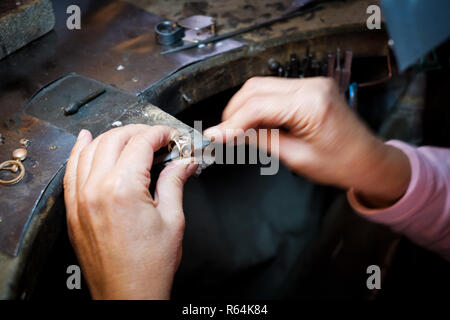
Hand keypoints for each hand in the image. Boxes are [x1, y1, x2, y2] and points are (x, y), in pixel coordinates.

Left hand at [63, 124, 196, 298]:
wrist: (128, 295)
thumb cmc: (149, 266)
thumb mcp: (172, 220)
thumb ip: (175, 182)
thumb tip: (185, 163)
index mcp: (123, 189)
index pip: (140, 143)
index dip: (159, 134)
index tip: (170, 136)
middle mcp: (96, 189)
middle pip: (115, 140)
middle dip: (138, 132)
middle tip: (157, 138)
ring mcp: (80, 199)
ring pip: (90, 149)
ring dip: (112, 137)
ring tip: (130, 137)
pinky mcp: (74, 210)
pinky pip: (71, 170)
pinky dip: (79, 151)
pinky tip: (86, 140)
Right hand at [204, 77, 410, 207]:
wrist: (368, 161)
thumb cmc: (341, 165)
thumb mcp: (295, 157)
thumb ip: (261, 139)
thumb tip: (231, 134)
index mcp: (311, 104)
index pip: (258, 106)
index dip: (231, 122)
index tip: (214, 136)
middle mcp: (312, 86)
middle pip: (256, 88)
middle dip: (234, 111)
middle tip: (223, 134)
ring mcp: (312, 83)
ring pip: (262, 86)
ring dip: (245, 107)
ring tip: (236, 131)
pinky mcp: (310, 88)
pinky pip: (275, 91)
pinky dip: (259, 105)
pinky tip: (254, 123)